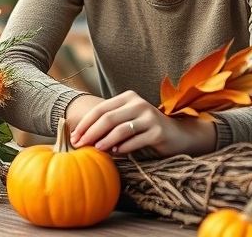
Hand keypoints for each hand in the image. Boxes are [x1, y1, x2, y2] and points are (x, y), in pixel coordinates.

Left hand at [66, 90, 216, 156]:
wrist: (177, 135)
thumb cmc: (146, 129)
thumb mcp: (127, 121)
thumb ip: (109, 123)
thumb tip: (80, 135)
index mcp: (128, 98)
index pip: (101, 109)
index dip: (85, 123)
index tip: (73, 136)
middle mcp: (138, 104)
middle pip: (108, 118)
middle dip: (91, 133)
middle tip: (80, 145)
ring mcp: (149, 117)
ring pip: (120, 129)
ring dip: (105, 141)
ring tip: (95, 150)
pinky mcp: (158, 131)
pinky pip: (135, 141)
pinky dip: (122, 148)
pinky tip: (114, 154)